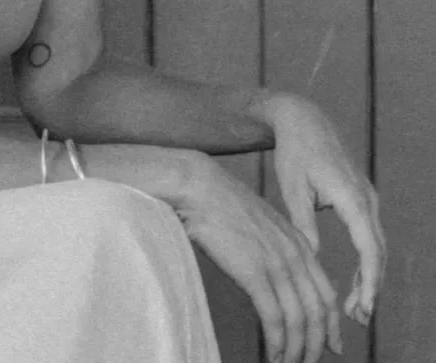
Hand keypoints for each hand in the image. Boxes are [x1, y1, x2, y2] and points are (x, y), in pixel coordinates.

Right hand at [177, 153, 340, 362]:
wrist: (200, 187)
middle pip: (318, 312)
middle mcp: (295, 256)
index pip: (327, 293)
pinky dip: (277, 342)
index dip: (332, 325)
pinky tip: (274, 355)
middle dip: (318, 344)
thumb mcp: (262, 222)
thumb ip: (276, 246)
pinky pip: (274, 318)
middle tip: (311, 361)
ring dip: (297, 349)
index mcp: (299, 243)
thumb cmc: (222, 202)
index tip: (332, 345)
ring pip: (299, 320)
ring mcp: (276, 264)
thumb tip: (276, 269)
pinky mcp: (253, 273)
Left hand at [258, 92, 386, 326]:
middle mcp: (367, 199)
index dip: (368, 282)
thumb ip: (303, 223)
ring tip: (354, 308)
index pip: (370, 249)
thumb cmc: (294, 151)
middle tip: (357, 318)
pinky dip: (366, 261)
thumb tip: (310, 257)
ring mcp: (367, 198)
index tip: (361, 307)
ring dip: (369, 277)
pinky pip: (370, 236)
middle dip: (370, 288)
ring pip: (376, 246)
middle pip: (378, 253)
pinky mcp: (361, 198)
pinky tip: (354, 281)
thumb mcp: (292, 187)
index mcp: (352, 198)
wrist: (303, 119)